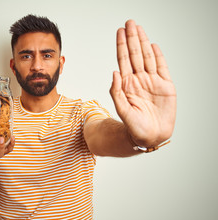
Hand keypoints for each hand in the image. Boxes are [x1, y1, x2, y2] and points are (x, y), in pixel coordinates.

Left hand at [110, 20, 176, 146]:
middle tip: (130, 23)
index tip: (120, 31)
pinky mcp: (165, 86)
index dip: (122, 45)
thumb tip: (114, 71)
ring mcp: (152, 81)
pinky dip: (158, 56)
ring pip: (147, 58)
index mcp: (127, 84)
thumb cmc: (134, 126)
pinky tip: (153, 45)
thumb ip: (117, 91)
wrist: (150, 136)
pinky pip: (162, 68)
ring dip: (143, 43)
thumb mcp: (122, 109)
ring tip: (139, 29)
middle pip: (135, 55)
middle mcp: (139, 79)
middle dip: (132, 38)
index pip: (123, 60)